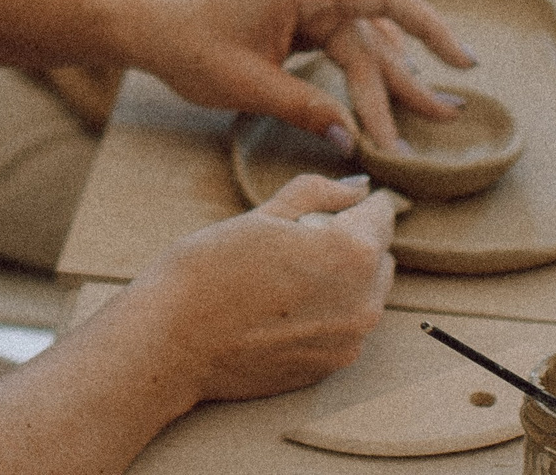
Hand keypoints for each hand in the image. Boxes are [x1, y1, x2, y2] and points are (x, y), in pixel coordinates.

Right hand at [121, 173, 396, 404]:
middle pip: (379, 255)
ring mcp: (349, 341)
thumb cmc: (210, 270)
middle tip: (298, 241)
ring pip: (365, 293)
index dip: (356, 203)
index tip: (327, 206)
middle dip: (352, 241)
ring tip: (285, 277)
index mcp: (352, 252)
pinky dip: (326, 314)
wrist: (172, 341)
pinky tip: (280, 309)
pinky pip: (344, 328)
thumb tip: (358, 188)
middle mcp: (364, 301)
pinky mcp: (330, 368)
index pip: (383, 213)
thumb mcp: (265, 215)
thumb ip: (320, 193)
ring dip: (342, 279)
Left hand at [123, 0, 475, 151]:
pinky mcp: (299, 16)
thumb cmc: (190, 47)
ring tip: (429, 112)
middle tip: (447, 115)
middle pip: (376, 33)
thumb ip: (303, 108)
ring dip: (391, 79)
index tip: (461, 63)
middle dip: (410, 77)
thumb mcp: (246, 85)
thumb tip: (350, 139)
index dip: (430, 27)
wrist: (149, 25)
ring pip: (364, 42)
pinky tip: (387, 94)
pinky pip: (345, 43)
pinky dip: (366, 71)